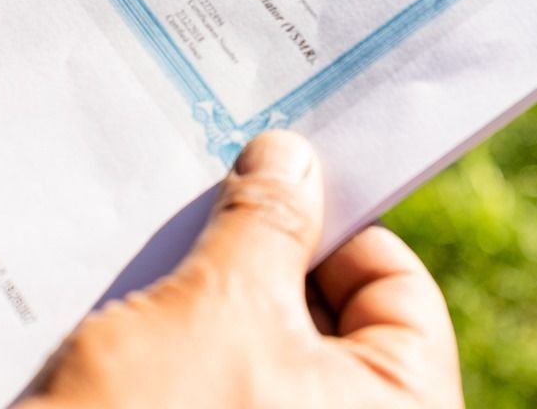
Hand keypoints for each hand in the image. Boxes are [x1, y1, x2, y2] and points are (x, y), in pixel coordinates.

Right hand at [26, 131, 463, 408]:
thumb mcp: (220, 303)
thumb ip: (268, 221)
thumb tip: (291, 158)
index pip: (398, 288)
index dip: (339, 222)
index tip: (278, 179)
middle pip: (330, 311)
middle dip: (266, 252)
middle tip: (216, 202)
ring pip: (268, 342)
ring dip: (218, 292)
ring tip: (167, 253)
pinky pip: (227, 378)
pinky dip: (191, 337)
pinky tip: (138, 309)